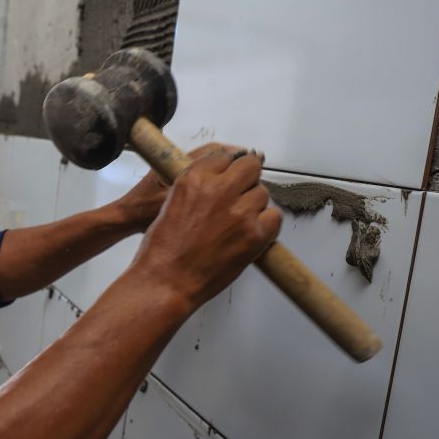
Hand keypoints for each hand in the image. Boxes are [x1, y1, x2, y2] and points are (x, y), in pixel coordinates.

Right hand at [126, 151, 280, 309]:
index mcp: (194, 179)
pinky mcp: (254, 235)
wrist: (167, 282)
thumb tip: (219, 180)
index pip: (225, 156)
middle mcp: (218, 190)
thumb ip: (197, 185)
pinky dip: (267, 224)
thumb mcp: (172, 202)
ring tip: (239, 221)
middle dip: (246, 178)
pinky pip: (274, 217)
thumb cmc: (163, 250)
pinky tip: (252, 232)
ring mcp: (239, 212)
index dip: (228, 169)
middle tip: (241, 193)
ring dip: (254, 204)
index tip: (229, 177)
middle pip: (250, 167)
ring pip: (263, 193)